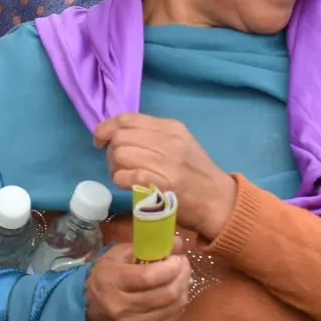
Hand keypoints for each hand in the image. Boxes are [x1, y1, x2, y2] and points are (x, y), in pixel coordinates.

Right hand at [85, 247, 191, 320]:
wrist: (86, 317)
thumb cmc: (101, 281)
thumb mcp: (114, 258)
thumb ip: (144, 247)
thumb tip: (177, 242)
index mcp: (111, 283)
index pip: (149, 277)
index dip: (170, 267)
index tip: (177, 257)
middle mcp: (122, 307)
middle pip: (167, 293)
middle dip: (182, 276)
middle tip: (183, 265)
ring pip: (173, 307)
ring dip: (184, 289)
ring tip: (181, 277)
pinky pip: (172, 319)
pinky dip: (178, 305)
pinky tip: (174, 294)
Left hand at [92, 114, 237, 240]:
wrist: (219, 201)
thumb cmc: (197, 174)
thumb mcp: (181, 144)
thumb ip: (153, 136)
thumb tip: (118, 134)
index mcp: (170, 127)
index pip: (127, 118)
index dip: (106, 128)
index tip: (101, 140)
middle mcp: (167, 140)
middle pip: (120, 137)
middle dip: (110, 152)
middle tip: (117, 165)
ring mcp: (164, 162)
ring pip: (119, 155)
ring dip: (114, 168)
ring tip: (124, 177)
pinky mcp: (159, 184)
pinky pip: (124, 176)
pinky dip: (120, 181)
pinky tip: (129, 186)